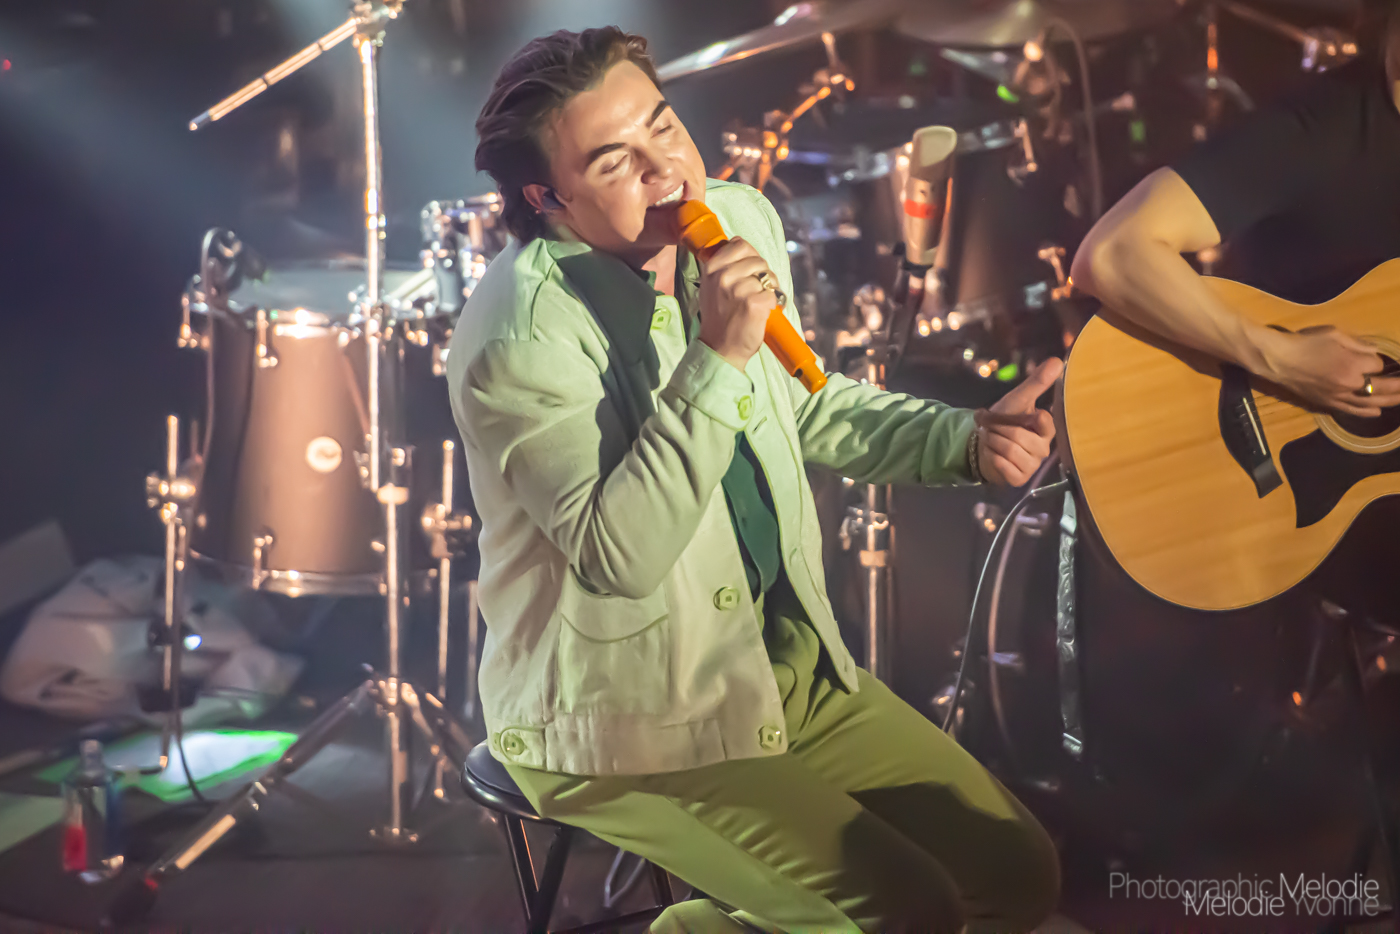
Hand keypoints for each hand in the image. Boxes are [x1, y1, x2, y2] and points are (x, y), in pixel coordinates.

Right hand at [697, 237, 776, 370]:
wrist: (720, 348)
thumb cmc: (720, 317)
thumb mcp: (712, 286)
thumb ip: (725, 266)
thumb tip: (745, 249)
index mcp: (712, 268)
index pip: (740, 244)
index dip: (751, 257)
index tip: (750, 271)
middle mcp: (723, 276)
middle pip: (758, 260)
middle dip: (764, 274)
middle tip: (757, 291)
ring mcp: (738, 289)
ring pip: (768, 277)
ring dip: (770, 290)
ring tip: (760, 303)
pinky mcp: (753, 303)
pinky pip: (773, 295)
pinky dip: (773, 305)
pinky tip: (762, 313)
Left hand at [976, 358, 1062, 486]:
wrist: (981, 443)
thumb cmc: (1003, 420)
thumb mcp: (1018, 399)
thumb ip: (1036, 383)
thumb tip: (1057, 361)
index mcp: (1046, 429)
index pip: (1045, 421)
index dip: (1028, 416)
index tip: (1020, 413)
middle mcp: (1043, 448)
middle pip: (1019, 436)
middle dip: (999, 428)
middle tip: (992, 426)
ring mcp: (1032, 465)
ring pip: (1011, 451)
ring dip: (993, 441)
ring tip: (990, 438)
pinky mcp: (1020, 478)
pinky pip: (1006, 467)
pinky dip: (993, 457)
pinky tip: (992, 454)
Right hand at [1260, 326, 1399, 417]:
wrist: (1277, 360)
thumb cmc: (1304, 342)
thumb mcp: (1333, 333)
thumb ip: (1358, 343)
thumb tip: (1375, 351)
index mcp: (1353, 364)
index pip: (1378, 365)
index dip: (1377, 361)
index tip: (1372, 357)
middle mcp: (1350, 384)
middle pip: (1381, 387)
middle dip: (1397, 386)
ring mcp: (1339, 396)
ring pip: (1371, 402)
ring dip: (1390, 401)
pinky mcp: (1327, 403)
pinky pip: (1351, 410)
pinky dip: (1367, 412)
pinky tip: (1378, 411)